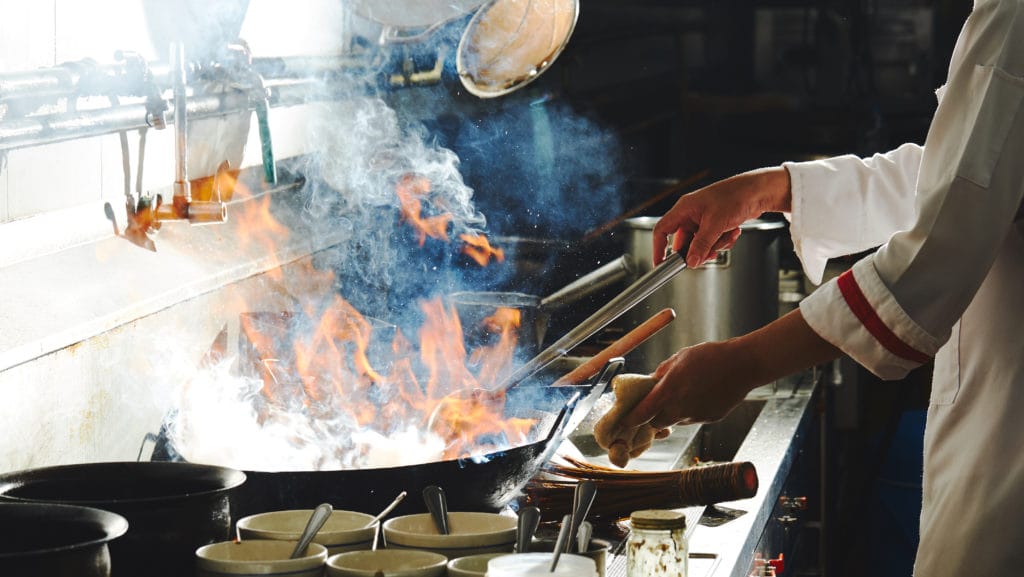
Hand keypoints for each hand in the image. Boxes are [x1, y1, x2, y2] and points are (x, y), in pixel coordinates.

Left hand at [619, 310, 842, 430]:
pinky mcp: (710, 418)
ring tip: (682, 394)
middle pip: (657, 423)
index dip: (630, 420)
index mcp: (669, 391)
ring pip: (676, 420)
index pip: (642, 413)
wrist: (744, 365)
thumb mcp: (680, 358)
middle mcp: (681, 407)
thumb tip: (651, 381)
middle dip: (651, 418)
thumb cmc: (711, 356)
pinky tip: (700, 395)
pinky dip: (691, 411)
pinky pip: (693, 418)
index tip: (624, 422)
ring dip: (672, 413)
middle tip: (651, 408)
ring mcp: (697, 415)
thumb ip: (662, 372)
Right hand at [653, 167, 790, 266]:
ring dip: (715, 245)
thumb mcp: (716, 224)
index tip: (660, 263)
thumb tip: (691, 261)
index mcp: (684, 208)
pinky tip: (732, 232)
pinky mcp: (715, 224)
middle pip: (684, 241)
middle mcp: (691, 214)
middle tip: (708, 253)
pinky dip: (723, 241)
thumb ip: (701, 245)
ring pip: (700, 244)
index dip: (658, 248)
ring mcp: (703, 219)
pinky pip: (712, 241)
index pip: (662, 230)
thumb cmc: (736, 196)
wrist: (758, 191)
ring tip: (727, 235)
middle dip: (698, 250)